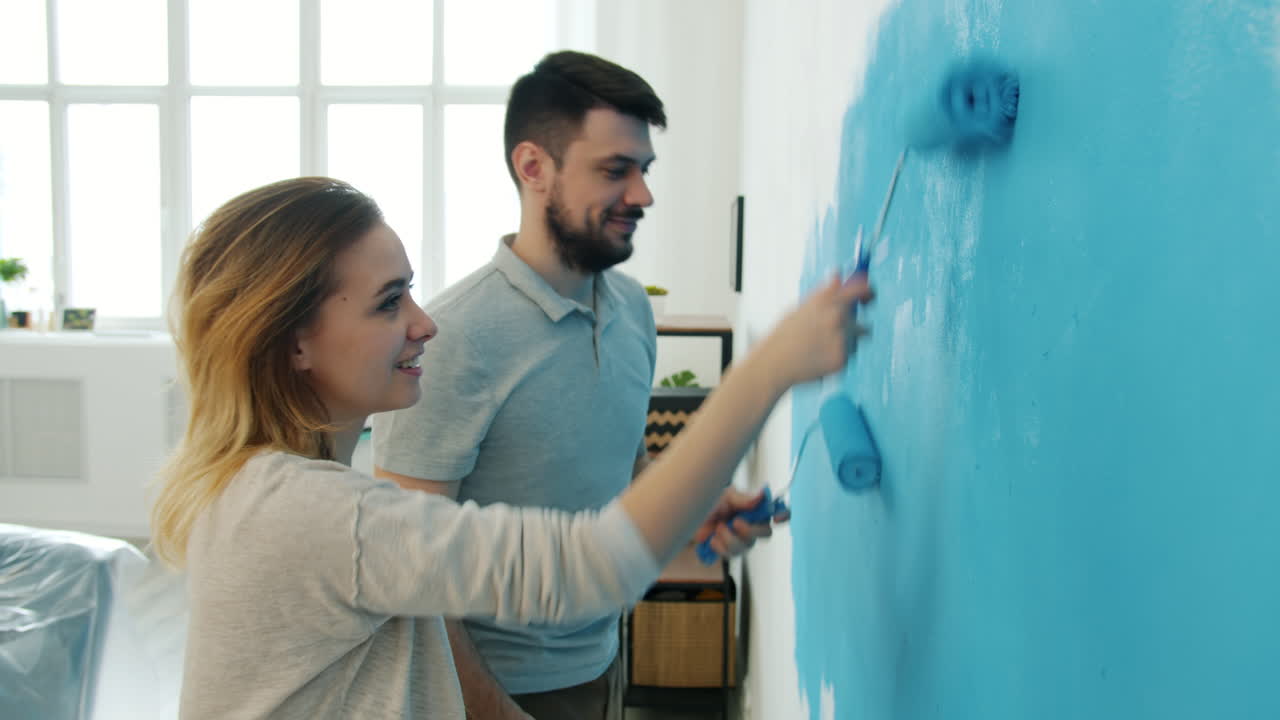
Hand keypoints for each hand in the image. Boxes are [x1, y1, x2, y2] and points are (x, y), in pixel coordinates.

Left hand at [692, 487, 791, 558]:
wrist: (688, 512)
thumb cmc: (710, 500)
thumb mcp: (725, 495)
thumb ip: (743, 499)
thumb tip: (762, 495)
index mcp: (755, 509)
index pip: (778, 512)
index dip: (783, 515)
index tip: (777, 518)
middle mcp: (752, 525)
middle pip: (765, 534)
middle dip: (750, 530)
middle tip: (735, 522)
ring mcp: (740, 539)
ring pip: (746, 547)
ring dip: (730, 539)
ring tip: (718, 527)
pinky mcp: (728, 550)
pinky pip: (730, 555)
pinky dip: (719, 547)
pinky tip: (712, 539)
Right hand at [756, 273, 872, 386]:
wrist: (773, 364)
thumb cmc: (784, 335)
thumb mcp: (801, 307)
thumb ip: (824, 293)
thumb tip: (838, 275)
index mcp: (825, 300)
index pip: (860, 289)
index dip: (867, 292)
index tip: (868, 297)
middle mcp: (836, 315)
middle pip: (861, 318)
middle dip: (852, 325)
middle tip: (835, 333)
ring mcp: (841, 338)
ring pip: (856, 339)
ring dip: (846, 342)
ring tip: (819, 348)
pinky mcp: (842, 358)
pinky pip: (849, 355)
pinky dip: (838, 357)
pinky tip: (818, 359)